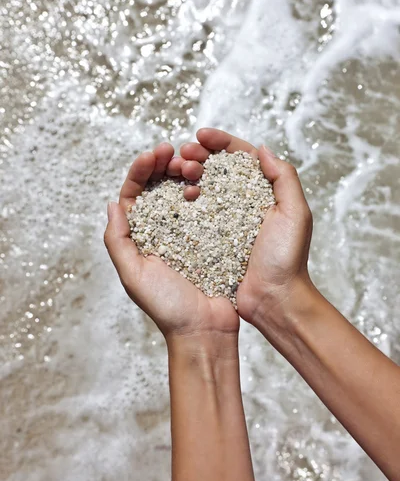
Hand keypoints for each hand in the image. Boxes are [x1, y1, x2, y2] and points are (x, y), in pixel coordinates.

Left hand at [104, 142, 238, 351]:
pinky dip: (204, 188)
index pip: (135, 194)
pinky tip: (206, 182)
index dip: (141, 169)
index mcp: (139, 237)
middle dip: (164, 164)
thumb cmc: (167, 306)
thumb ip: (117, 240)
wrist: (205, 329)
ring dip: (184, 171)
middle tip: (175, 152)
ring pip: (181, 190)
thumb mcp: (133, 274)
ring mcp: (187, 231)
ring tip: (192, 164)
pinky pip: (206, 204)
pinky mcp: (210, 234)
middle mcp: (161, 230)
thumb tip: (112, 204)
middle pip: (158, 186)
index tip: (154, 153)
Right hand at [178, 128, 314, 333]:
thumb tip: (262, 149)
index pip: (240, 157)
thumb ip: (284, 178)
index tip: (201, 135)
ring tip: (176, 169)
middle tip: (184, 153)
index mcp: (263, 192)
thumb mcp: (295, 214)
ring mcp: (223, 220)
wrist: (274, 300)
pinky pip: (193, 213)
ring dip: (187, 172)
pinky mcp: (209, 238)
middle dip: (199, 154)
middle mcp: (242, 202)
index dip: (220, 142)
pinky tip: (177, 193)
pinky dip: (182, 198)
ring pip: (202, 186)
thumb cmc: (287, 259)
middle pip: (216, 168)